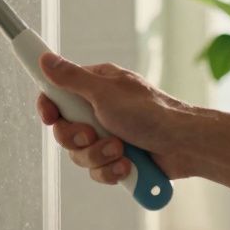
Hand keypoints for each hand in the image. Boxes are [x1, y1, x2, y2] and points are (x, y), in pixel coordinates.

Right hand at [36, 53, 204, 184]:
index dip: (49, 108)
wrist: (184, 145)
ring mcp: (108, 136)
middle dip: (79, 139)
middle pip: (65, 130)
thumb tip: (45, 58)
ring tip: (121, 150)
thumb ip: (71, 79)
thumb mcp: (104, 93)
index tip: (49, 117)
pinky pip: (97, 171)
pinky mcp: (117, 159)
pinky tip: (127, 165)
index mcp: (95, 87)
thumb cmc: (150, 112)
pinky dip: (111, 170)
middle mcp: (99, 110)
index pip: (58, 95)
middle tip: (93, 134)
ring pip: (80, 154)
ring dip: (99, 156)